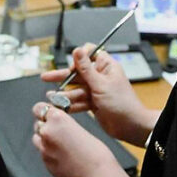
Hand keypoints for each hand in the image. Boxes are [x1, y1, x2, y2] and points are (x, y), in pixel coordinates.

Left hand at [31, 102, 142, 176]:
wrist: (97, 175)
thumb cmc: (95, 153)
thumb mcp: (79, 129)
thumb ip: (64, 126)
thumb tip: (57, 127)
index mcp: (58, 119)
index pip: (40, 108)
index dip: (44, 110)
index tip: (49, 113)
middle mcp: (47, 132)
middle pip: (38, 123)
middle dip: (45, 125)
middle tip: (58, 130)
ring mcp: (44, 149)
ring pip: (37, 138)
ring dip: (44, 138)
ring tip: (59, 144)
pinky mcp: (46, 163)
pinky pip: (42, 153)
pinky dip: (49, 152)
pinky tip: (62, 156)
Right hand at [40, 45, 157, 145]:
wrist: (131, 126)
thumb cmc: (122, 103)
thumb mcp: (101, 84)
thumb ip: (86, 69)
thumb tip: (77, 50)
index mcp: (106, 66)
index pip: (89, 53)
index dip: (78, 59)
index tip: (72, 68)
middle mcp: (100, 76)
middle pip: (78, 72)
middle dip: (62, 76)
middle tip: (45, 77)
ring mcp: (97, 90)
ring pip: (76, 88)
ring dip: (65, 93)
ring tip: (51, 97)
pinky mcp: (94, 103)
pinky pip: (79, 101)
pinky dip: (71, 104)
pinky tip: (60, 106)